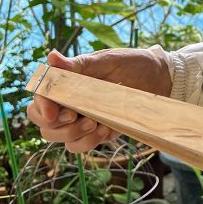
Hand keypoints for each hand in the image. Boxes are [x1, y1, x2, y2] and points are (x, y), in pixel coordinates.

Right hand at [26, 48, 172, 153]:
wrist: (162, 78)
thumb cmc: (134, 64)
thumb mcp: (107, 61)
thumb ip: (78, 65)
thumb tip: (50, 57)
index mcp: (68, 83)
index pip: (40, 99)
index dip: (40, 107)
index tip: (53, 112)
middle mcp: (70, 103)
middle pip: (44, 124)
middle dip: (57, 126)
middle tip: (77, 117)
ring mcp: (83, 119)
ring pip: (61, 139)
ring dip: (74, 135)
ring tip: (95, 123)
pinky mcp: (98, 132)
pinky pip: (81, 146)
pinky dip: (89, 142)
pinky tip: (105, 129)